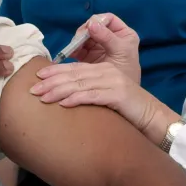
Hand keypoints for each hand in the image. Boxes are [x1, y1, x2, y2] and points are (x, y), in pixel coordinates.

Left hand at [31, 62, 161, 136]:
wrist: (152, 116)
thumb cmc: (127, 109)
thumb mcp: (107, 95)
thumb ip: (90, 91)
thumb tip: (65, 96)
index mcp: (104, 69)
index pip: (75, 68)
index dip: (56, 71)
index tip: (38, 76)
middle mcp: (107, 72)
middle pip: (74, 74)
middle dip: (52, 81)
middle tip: (33, 88)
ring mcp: (113, 82)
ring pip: (80, 84)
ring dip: (59, 90)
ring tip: (43, 97)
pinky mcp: (118, 95)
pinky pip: (93, 96)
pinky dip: (77, 99)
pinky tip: (63, 103)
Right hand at [68, 13, 140, 82]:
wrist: (124, 96)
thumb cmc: (128, 72)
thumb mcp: (121, 52)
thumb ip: (108, 38)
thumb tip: (92, 23)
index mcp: (123, 33)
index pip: (108, 19)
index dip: (98, 20)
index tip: (90, 28)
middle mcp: (110, 37)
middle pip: (93, 26)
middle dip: (84, 31)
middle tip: (78, 39)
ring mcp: (98, 46)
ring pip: (84, 37)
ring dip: (77, 40)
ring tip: (74, 47)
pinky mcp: (88, 56)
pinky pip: (78, 48)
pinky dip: (73, 49)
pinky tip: (71, 53)